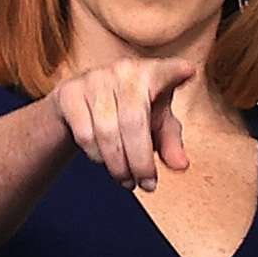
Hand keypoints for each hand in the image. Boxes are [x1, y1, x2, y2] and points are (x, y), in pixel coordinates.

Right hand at [49, 56, 199, 193]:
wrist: (81, 101)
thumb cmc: (132, 110)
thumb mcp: (157, 124)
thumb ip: (172, 143)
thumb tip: (181, 166)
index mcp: (153, 73)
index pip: (166, 71)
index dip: (175, 71)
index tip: (188, 71)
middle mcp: (123, 70)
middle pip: (133, 122)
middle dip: (141, 162)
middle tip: (147, 186)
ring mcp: (94, 79)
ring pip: (106, 133)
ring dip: (118, 165)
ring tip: (127, 181)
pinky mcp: (69, 92)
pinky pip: (84, 134)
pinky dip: (97, 155)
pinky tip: (104, 160)